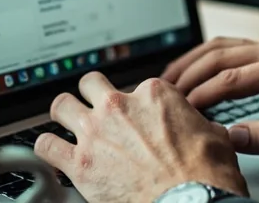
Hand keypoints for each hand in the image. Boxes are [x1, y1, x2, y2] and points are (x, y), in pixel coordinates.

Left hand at [35, 72, 247, 202]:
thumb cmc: (205, 174)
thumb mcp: (214, 135)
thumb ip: (197, 124)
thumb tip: (201, 128)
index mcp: (154, 95)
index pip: (136, 86)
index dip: (137, 104)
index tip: (138, 118)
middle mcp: (120, 107)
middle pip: (91, 84)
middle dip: (93, 96)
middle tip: (97, 110)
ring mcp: (96, 133)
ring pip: (61, 105)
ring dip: (64, 114)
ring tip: (67, 125)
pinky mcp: (79, 164)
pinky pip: (45, 146)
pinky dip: (46, 148)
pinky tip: (53, 154)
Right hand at [163, 38, 258, 157]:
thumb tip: (233, 138)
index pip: (229, 79)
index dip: (198, 96)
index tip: (176, 113)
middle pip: (221, 54)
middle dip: (187, 73)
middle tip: (160, 94)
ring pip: (229, 46)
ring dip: (198, 61)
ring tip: (172, 81)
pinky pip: (242, 50)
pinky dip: (217, 59)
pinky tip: (205, 72)